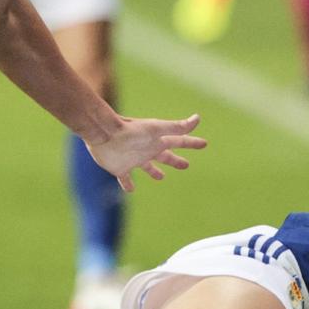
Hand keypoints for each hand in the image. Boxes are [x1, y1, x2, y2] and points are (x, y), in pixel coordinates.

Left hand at [84, 114, 206, 192]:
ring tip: (161, 177)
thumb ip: (176, 127)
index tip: (204, 144)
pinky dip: (128, 184)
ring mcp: (133, 159)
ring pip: (147, 167)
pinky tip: (131, 190)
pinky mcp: (120, 168)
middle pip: (165, 156)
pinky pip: (126, 179)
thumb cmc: (131, 131)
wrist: (104, 134)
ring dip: (154, 172)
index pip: (179, 142)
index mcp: (157, 141)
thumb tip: (197, 119)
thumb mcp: (157, 129)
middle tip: (186, 165)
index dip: (192, 143)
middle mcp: (146, 150)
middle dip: (175, 160)